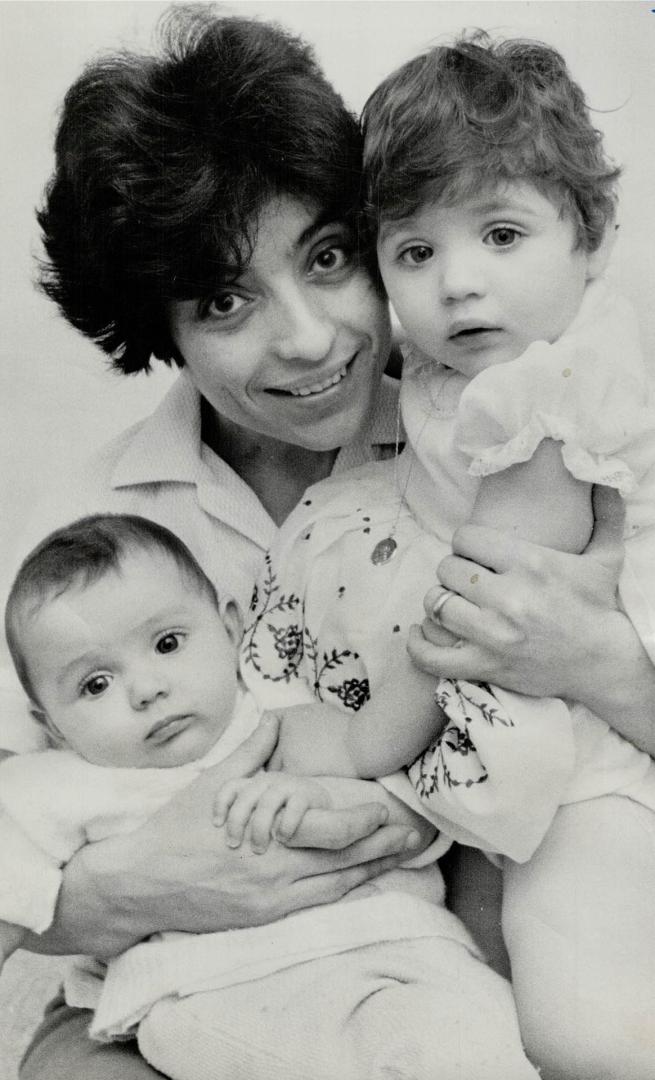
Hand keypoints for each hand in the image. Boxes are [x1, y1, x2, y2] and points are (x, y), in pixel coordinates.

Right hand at [46, 718, 419, 955]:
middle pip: (343, 864)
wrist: (141, 884)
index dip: (364, 824)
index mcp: (266, 836)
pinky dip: (341, 892)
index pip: (329, 833)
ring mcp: (270, 901)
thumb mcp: (213, 784)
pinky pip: (313, 905)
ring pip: (334, 888)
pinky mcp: (263, 919)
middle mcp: (275, 874)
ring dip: (371, 871)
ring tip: (400, 856)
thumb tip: (274, 718)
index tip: (387, 809)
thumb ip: (251, 753)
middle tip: (414, 834)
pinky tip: (361, 882)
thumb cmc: (175, 829)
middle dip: (381, 849)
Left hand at [214, 772, 331, 852]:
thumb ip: (241, 813)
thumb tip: (218, 835)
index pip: (230, 787)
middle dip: (237, 822)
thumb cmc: (284, 810)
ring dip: (260, 828)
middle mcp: (268, 782)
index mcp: (253, 784)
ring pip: (267, 803)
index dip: (221, 804)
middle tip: (233, 845)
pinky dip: (286, 824)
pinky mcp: (308, 795)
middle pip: (246, 797)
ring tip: (258, 849)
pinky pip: (294, 807)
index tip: (216, 826)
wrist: (323, 801)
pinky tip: (283, 840)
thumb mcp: (259, 809)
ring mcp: (288, 786)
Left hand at [408, 486, 624, 702]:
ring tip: (453, 599)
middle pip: (448, 569)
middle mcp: (509, 598)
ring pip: (437, 604)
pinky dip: (419, 644)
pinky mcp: (486, 666)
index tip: (476, 551)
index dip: (466, 542)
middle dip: (454, 570)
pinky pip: (433, 656)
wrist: (603, 663)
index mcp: (531, 564)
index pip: (466, 538)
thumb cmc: (599, 607)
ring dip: (440, 600)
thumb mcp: (606, 557)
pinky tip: (422, 631)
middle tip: (466, 577)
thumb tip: (606, 480)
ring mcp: (494, 635)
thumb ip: (605, 514)